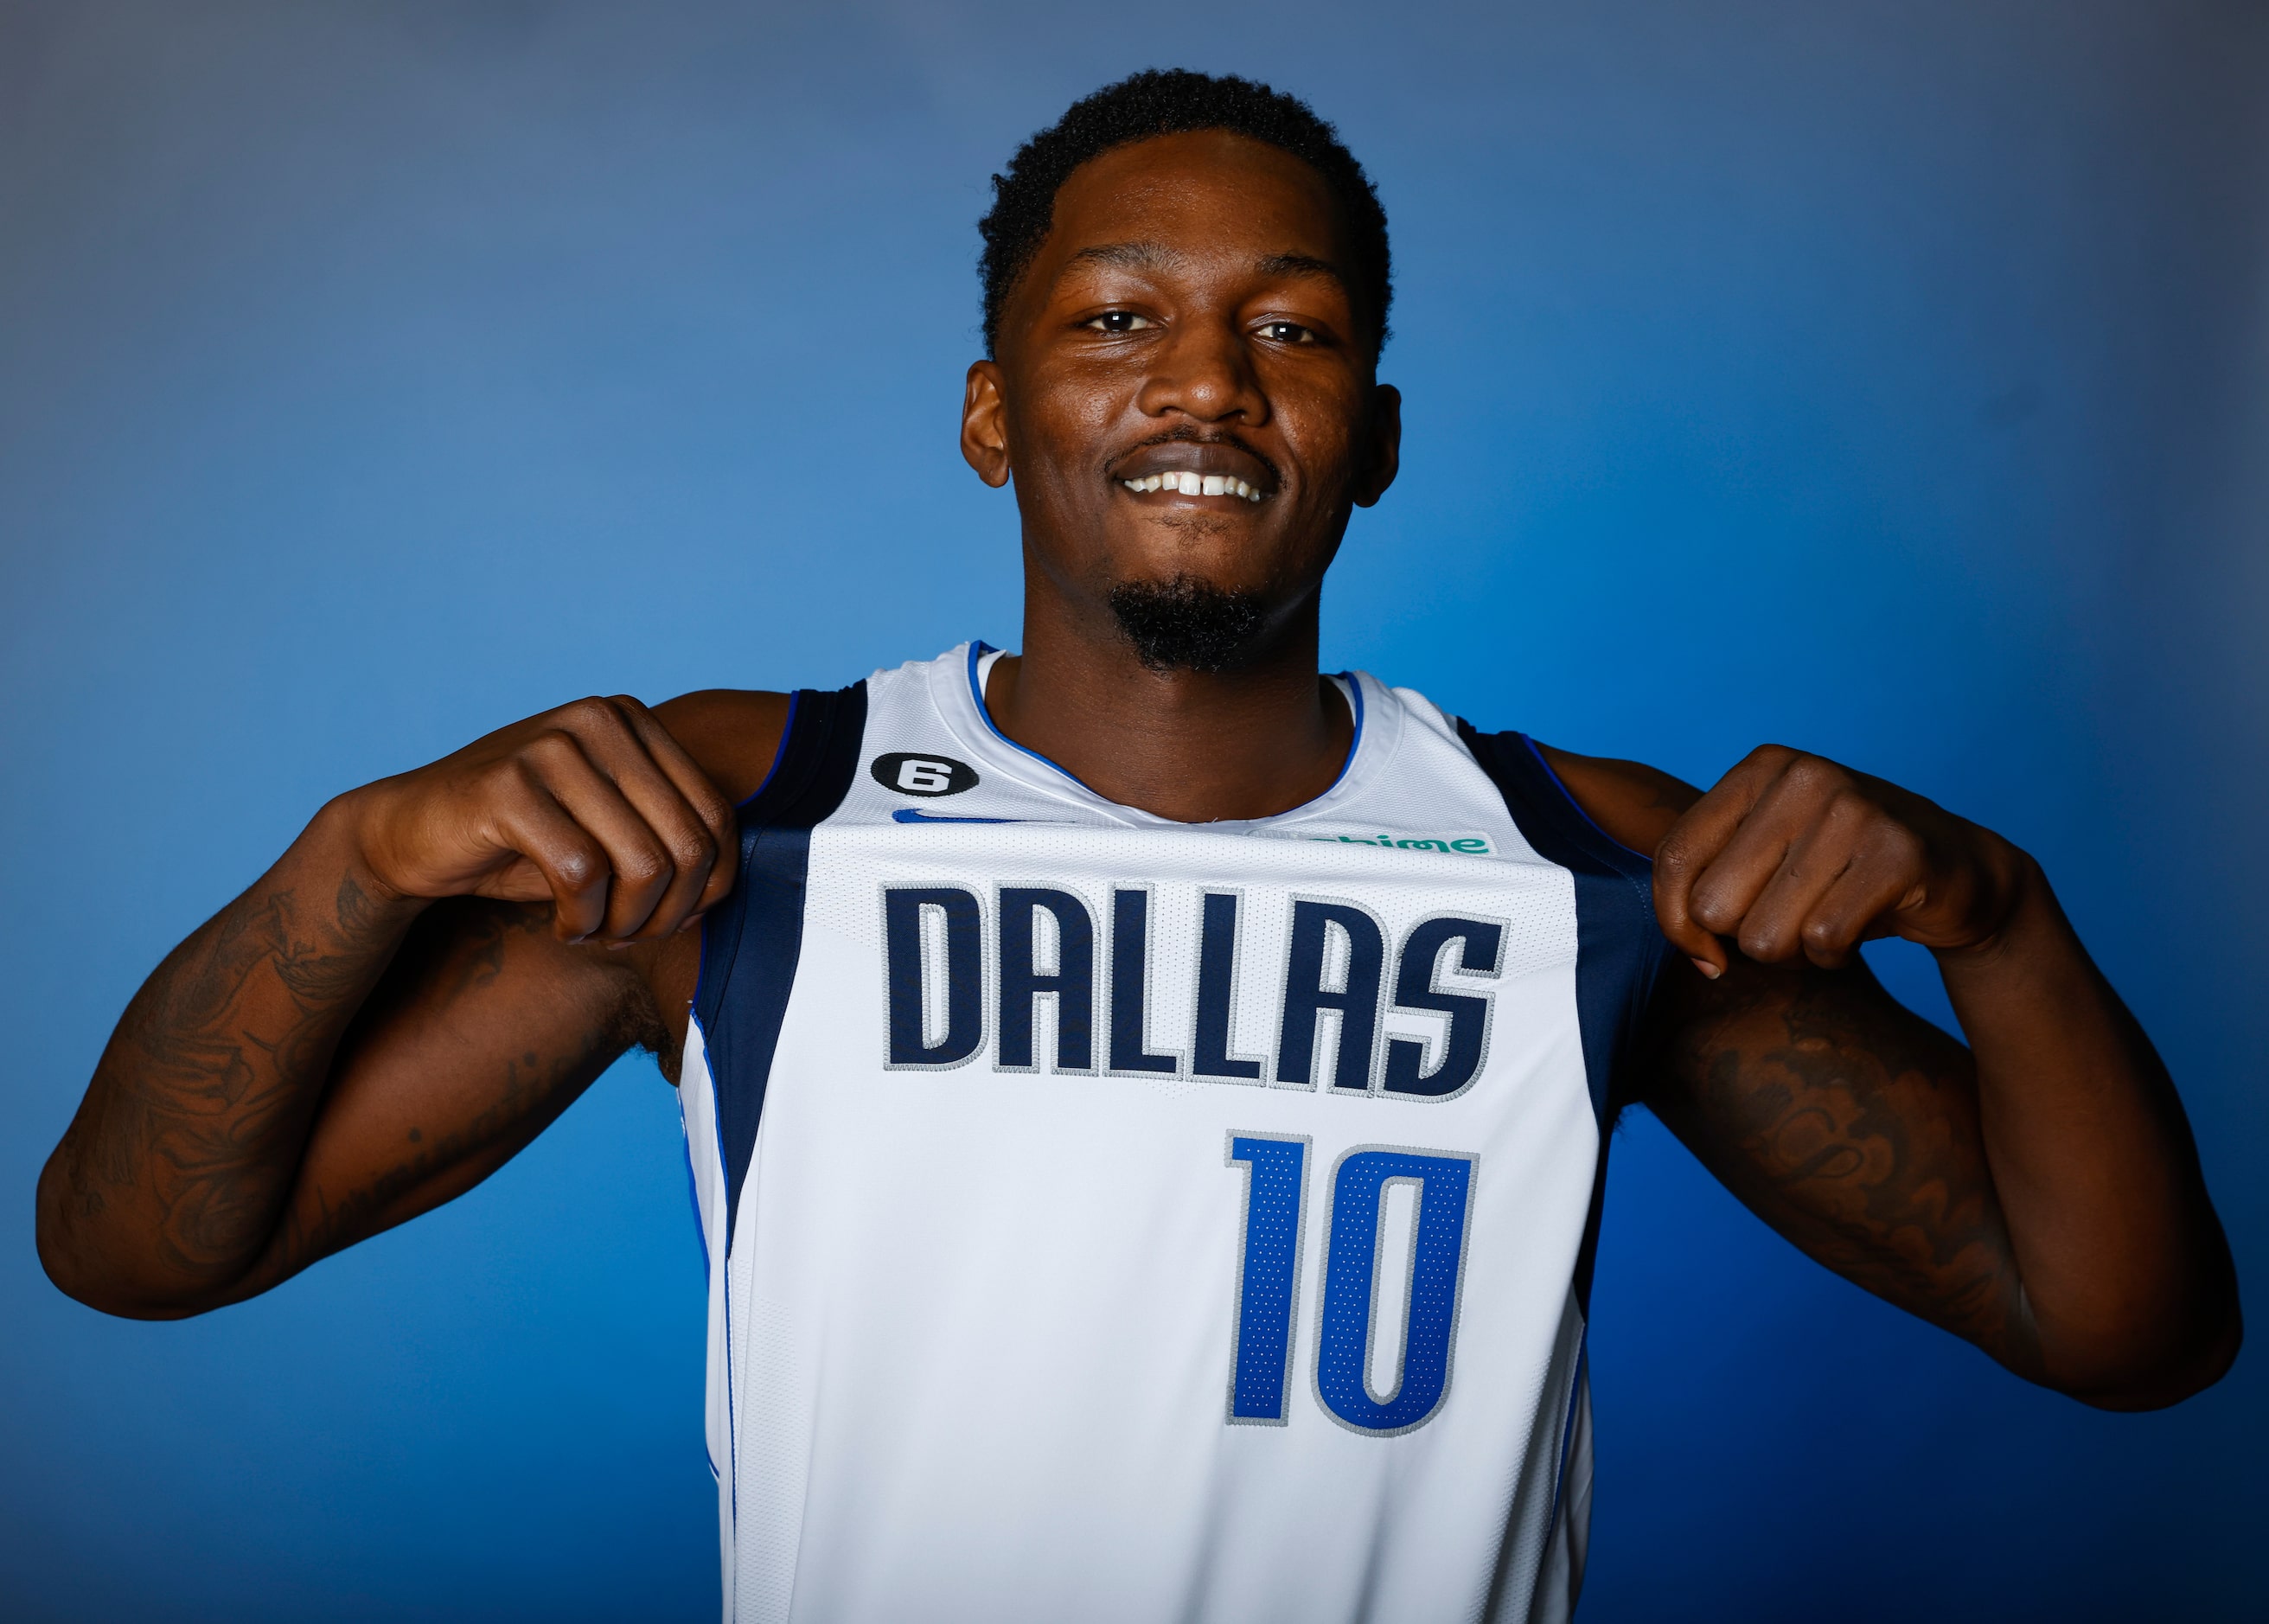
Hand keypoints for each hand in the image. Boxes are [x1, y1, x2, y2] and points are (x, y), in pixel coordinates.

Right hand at [345, 696, 736, 943]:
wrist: (409, 835)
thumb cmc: (521, 844)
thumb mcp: (608, 834)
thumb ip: (666, 842)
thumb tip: (723, 892)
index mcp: (634, 721)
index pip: (716, 817)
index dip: (709, 888)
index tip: (668, 921)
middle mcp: (599, 720)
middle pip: (687, 844)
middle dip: (666, 913)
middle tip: (628, 937)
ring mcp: (553, 745)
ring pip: (642, 864)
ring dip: (624, 923)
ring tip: (594, 932)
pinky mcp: (507, 785)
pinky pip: (582, 875)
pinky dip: (581, 920)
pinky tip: (562, 926)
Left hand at [1653, 745, 2031, 976]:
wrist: (1960, 871)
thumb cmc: (1842, 872)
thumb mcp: (1767, 856)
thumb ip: (1709, 883)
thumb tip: (1695, 952)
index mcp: (1760, 768)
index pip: (1673, 858)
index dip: (1675, 923)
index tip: (1706, 952)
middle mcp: (1803, 777)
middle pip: (1714, 906)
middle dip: (1746, 937)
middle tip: (1791, 920)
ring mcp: (1854, 810)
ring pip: (1765, 935)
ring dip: (1793, 952)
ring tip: (1826, 920)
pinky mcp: (1898, 854)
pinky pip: (1823, 942)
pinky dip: (1834, 957)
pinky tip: (1859, 930)